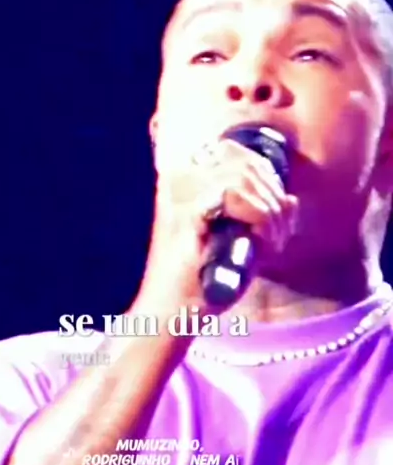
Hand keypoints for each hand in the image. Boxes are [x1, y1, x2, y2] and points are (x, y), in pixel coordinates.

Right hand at [141, 135, 298, 315]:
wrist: (173, 313)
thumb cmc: (203, 283)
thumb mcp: (244, 245)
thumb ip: (265, 218)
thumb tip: (291, 199)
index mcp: (190, 182)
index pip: (237, 151)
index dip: (267, 176)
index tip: (276, 213)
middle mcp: (183, 180)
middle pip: (246, 161)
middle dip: (274, 197)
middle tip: (278, 235)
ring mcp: (182, 193)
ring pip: (244, 175)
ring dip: (270, 210)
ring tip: (272, 243)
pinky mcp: (187, 211)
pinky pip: (235, 194)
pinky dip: (260, 217)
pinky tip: (262, 242)